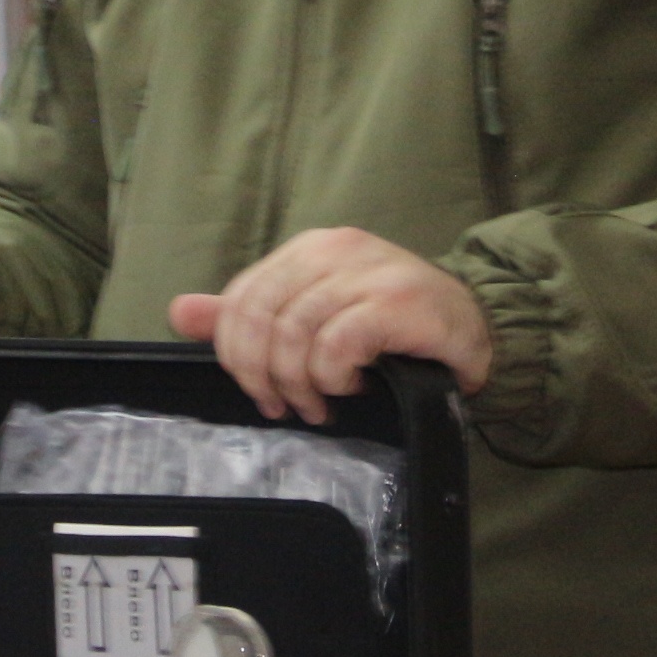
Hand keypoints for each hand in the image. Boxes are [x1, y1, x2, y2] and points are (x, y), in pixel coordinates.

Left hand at [169, 227, 492, 424]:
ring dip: (301, 383)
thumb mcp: (317, 314)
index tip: (257, 390)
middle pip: (262, 317)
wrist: (476, 327)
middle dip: (263, 374)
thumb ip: (252, 314)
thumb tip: (180, 313)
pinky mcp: (397, 302)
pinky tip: (353, 386)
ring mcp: (368, 273)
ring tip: (321, 404)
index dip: (236, 353)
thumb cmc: (394, 326)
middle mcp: (335, 251)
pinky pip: (338, 344)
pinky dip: (335, 376)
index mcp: (310, 249)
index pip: (243, 297)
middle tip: (284, 407)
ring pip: (296, 334)